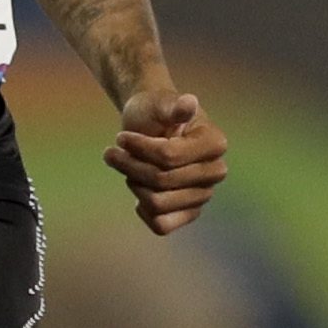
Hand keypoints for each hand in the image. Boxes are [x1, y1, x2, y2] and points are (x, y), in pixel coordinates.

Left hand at [106, 86, 229, 234]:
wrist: (151, 125)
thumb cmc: (154, 111)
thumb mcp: (158, 103)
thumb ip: (173, 106)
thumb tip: (189, 103)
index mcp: (215, 143)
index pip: (169, 157)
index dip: (139, 148)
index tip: (120, 137)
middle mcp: (215, 172)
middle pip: (161, 181)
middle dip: (130, 166)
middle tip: (112, 152)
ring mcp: (203, 194)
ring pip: (158, 204)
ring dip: (133, 184)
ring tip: (125, 166)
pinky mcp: (189, 212)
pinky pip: (162, 225)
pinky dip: (143, 210)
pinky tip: (138, 188)